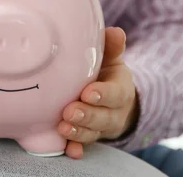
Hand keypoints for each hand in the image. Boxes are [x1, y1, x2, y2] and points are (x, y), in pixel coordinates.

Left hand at [59, 27, 138, 158]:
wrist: (113, 99)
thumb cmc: (106, 74)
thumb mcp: (111, 59)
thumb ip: (111, 47)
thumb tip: (115, 31)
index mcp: (120, 89)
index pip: (115, 93)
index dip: (103, 94)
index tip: (88, 92)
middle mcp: (113, 111)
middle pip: (103, 116)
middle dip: (87, 115)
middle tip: (70, 111)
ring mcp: (101, 126)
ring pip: (92, 132)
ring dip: (78, 131)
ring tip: (63, 127)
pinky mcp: (89, 135)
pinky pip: (84, 145)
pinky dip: (76, 149)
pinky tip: (70, 151)